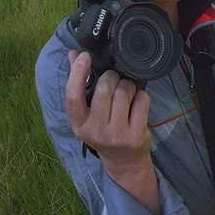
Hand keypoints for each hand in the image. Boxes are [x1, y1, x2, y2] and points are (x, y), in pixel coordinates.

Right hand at [65, 51, 159, 214]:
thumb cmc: (103, 130)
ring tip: (127, 92)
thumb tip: (73, 55)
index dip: (77, 74)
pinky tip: (137, 103)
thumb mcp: (87, 113)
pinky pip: (141, 100)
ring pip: (125, 92)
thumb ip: (80, 84)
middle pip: (105, 88)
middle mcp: (95, 130)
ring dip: (129, 85)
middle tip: (115, 80)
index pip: (72, 96)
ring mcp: (116, 134)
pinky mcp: (135, 134)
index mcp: (78, 124)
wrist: (123, 160)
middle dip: (113, 77)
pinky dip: (141, 96)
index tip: (83, 56)